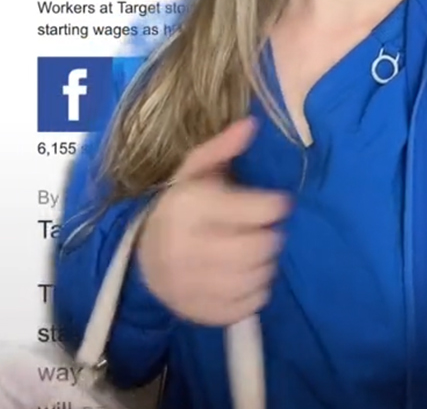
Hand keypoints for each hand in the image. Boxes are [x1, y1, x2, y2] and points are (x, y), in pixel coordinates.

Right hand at [135, 119, 290, 326]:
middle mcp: (185, 249)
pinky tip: (243, 276)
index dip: (274, 205)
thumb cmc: (179, 210)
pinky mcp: (198, 312)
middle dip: (271, 236)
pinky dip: (256, 290)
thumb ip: (222, 149)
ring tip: (252, 252)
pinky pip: (251, 305)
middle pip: (263, 247)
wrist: (141, 260)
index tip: (273, 204)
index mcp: (188, 208)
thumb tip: (251, 124)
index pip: (261, 209)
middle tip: (262, 230)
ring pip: (260, 277)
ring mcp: (190, 286)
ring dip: (266, 264)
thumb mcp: (193, 173)